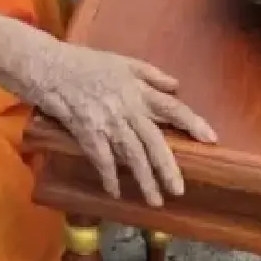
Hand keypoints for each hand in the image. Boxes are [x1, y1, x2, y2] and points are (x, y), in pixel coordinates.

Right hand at [17, 38, 216, 205]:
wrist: (49, 67)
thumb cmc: (85, 63)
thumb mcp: (122, 61)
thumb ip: (151, 75)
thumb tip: (176, 86)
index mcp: (137, 89)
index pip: (172, 107)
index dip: (193, 122)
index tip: (211, 139)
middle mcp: (127, 107)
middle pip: (154, 140)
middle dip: (167, 167)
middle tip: (178, 190)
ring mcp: (107, 121)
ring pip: (131, 154)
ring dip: (143, 179)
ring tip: (154, 199)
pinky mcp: (87, 131)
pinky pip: (102, 159)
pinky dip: (110, 176)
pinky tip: (116, 191)